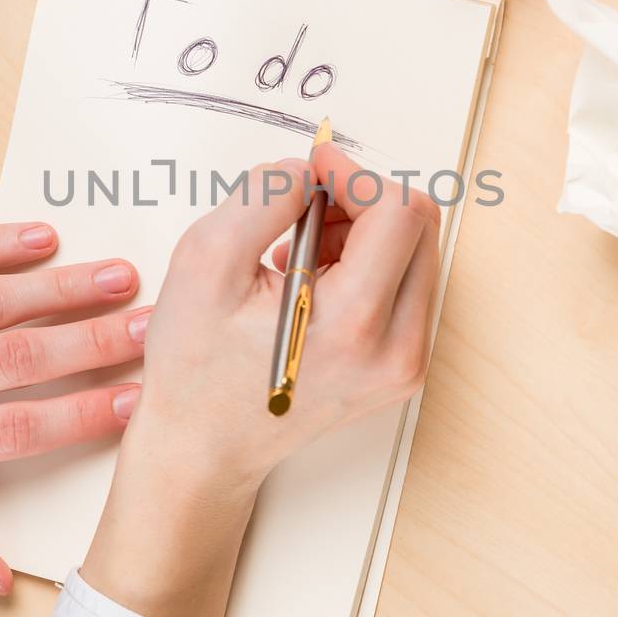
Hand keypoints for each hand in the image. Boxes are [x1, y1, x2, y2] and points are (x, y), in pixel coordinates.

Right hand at [80, 143, 439, 616]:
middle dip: (362, 198)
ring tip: (302, 248)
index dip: (354, 173)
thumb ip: (262, 196)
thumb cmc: (198, 368)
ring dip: (366, 228)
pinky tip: (317, 276)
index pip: (397, 212)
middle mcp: (396, 351)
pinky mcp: (403, 367)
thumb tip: (310, 169)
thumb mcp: (205, 261)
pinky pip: (408, 282)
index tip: (313, 167)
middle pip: (419, 226)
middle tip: (304, 206)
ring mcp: (406, 364)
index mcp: (353, 326)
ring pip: (418, 250)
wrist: (205, 449)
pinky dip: (370, 260)